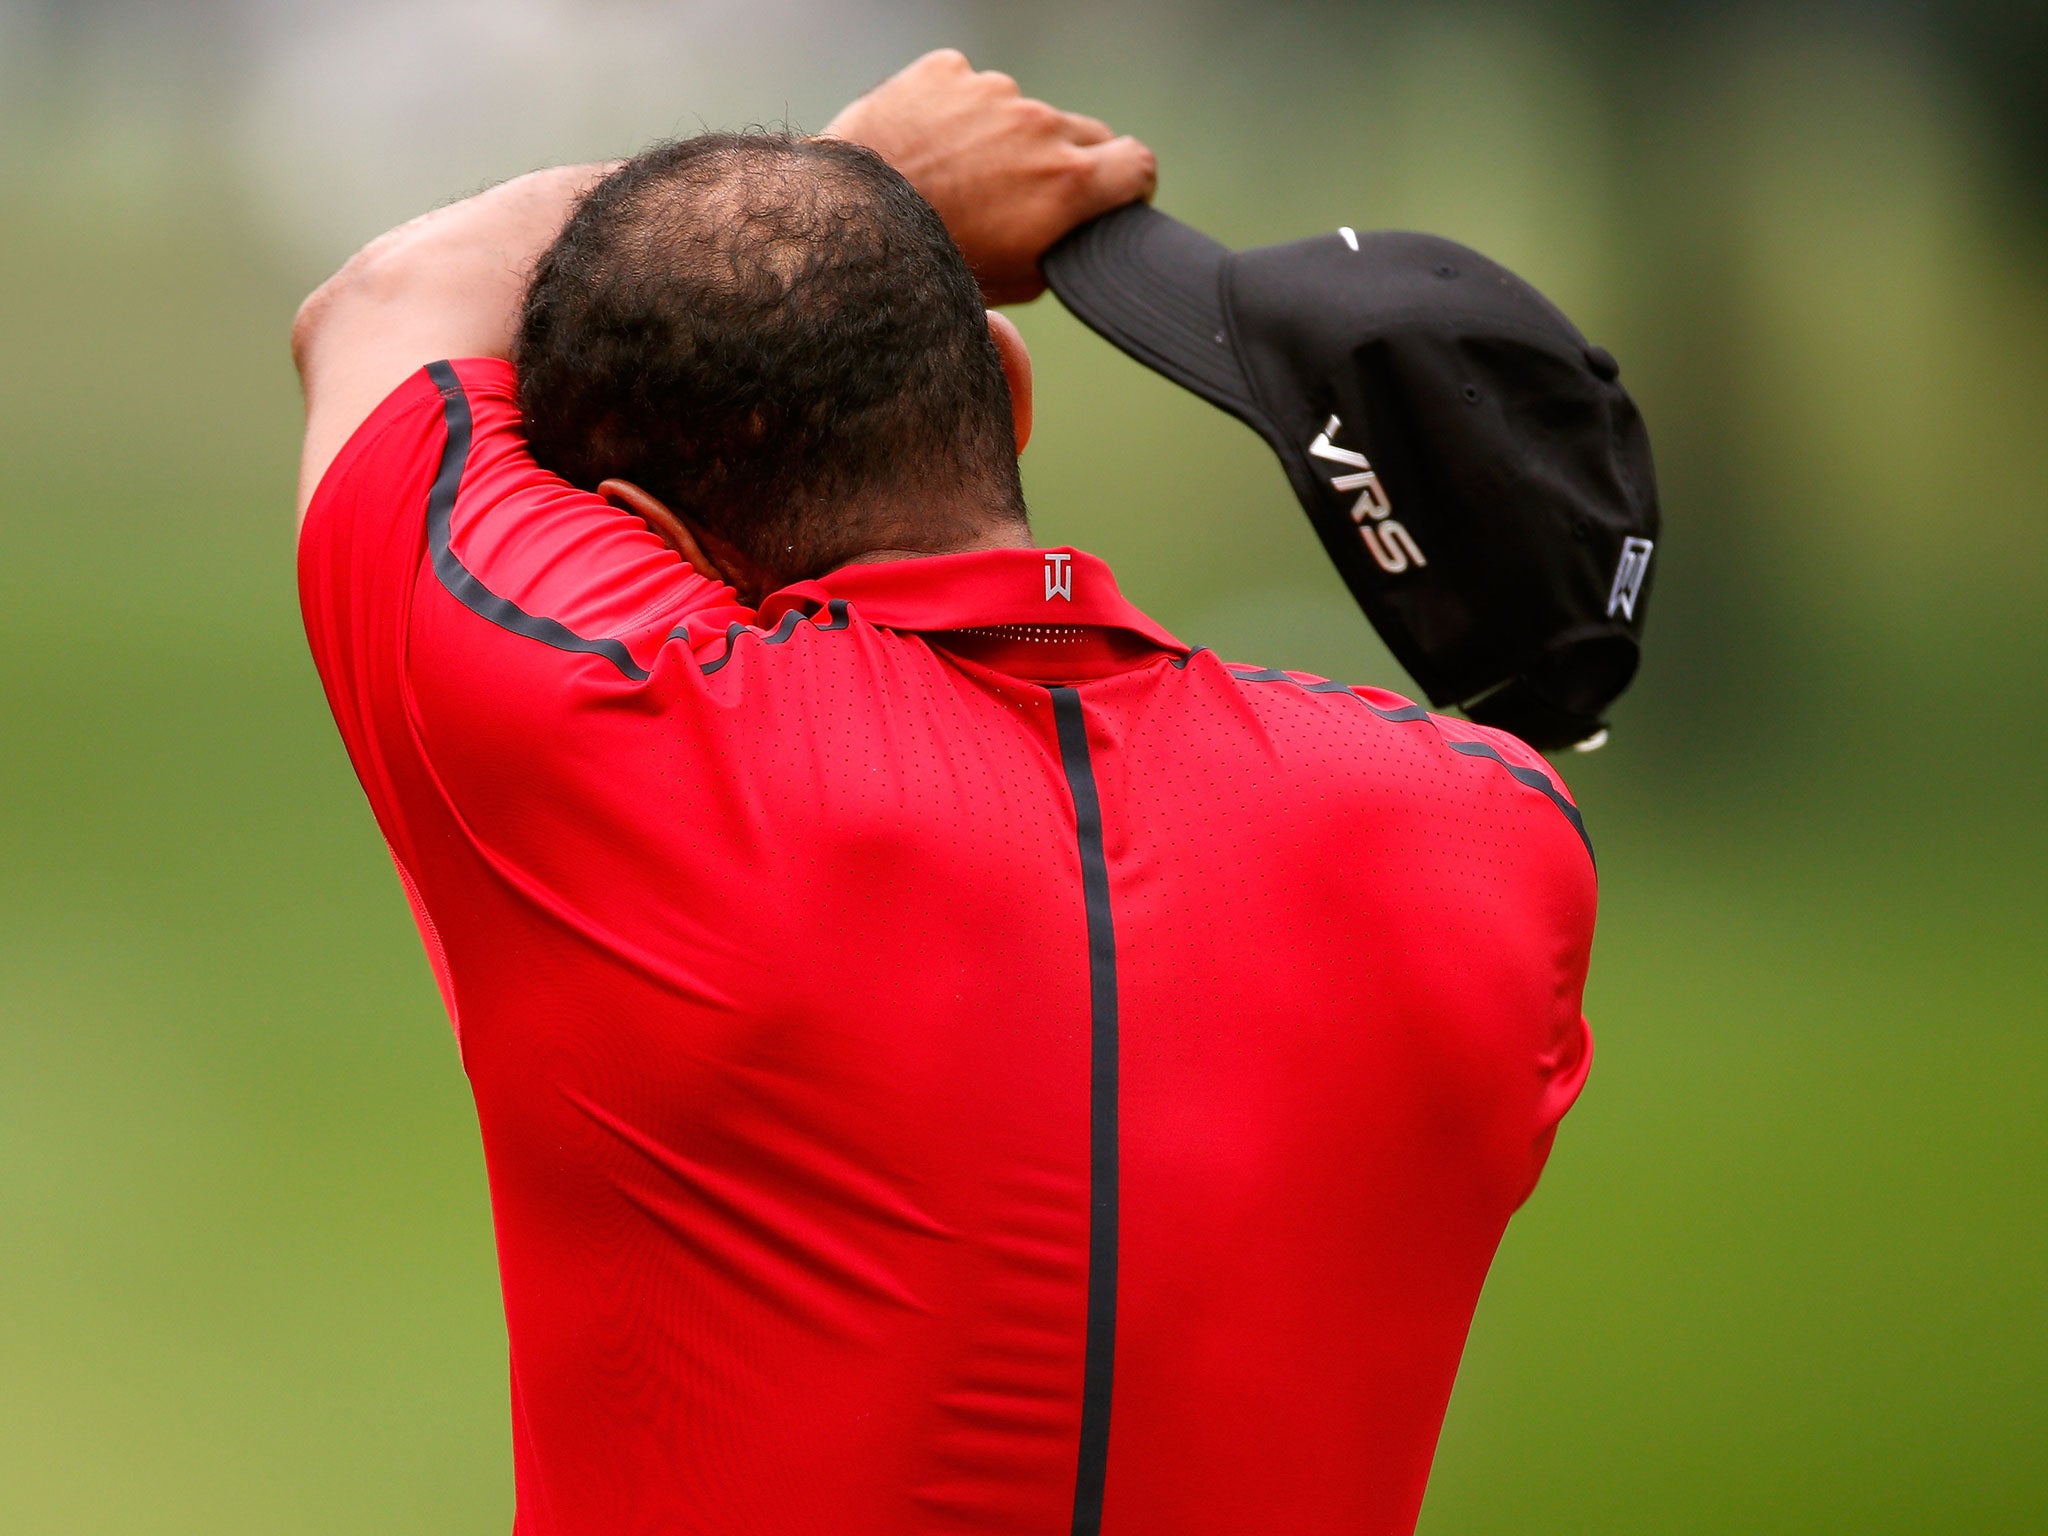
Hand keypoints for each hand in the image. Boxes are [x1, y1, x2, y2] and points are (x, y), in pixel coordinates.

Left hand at [825, 49, 1156, 305]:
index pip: (1138, 164)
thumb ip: (1065, 253)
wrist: (847, 225)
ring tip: (953, 178)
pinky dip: (955, 113)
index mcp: (1070, 182)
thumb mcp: (1015, 286)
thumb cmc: (932, 268)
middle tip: (1020, 198)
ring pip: (1019, 112)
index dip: (1127, 184)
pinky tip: (924, 148)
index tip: (1110, 196)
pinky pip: (967, 88)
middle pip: (1082, 134)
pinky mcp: (946, 70)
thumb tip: (1077, 238)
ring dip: (1003, 138)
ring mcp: (991, 91)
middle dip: (1065, 162)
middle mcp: (1040, 125)